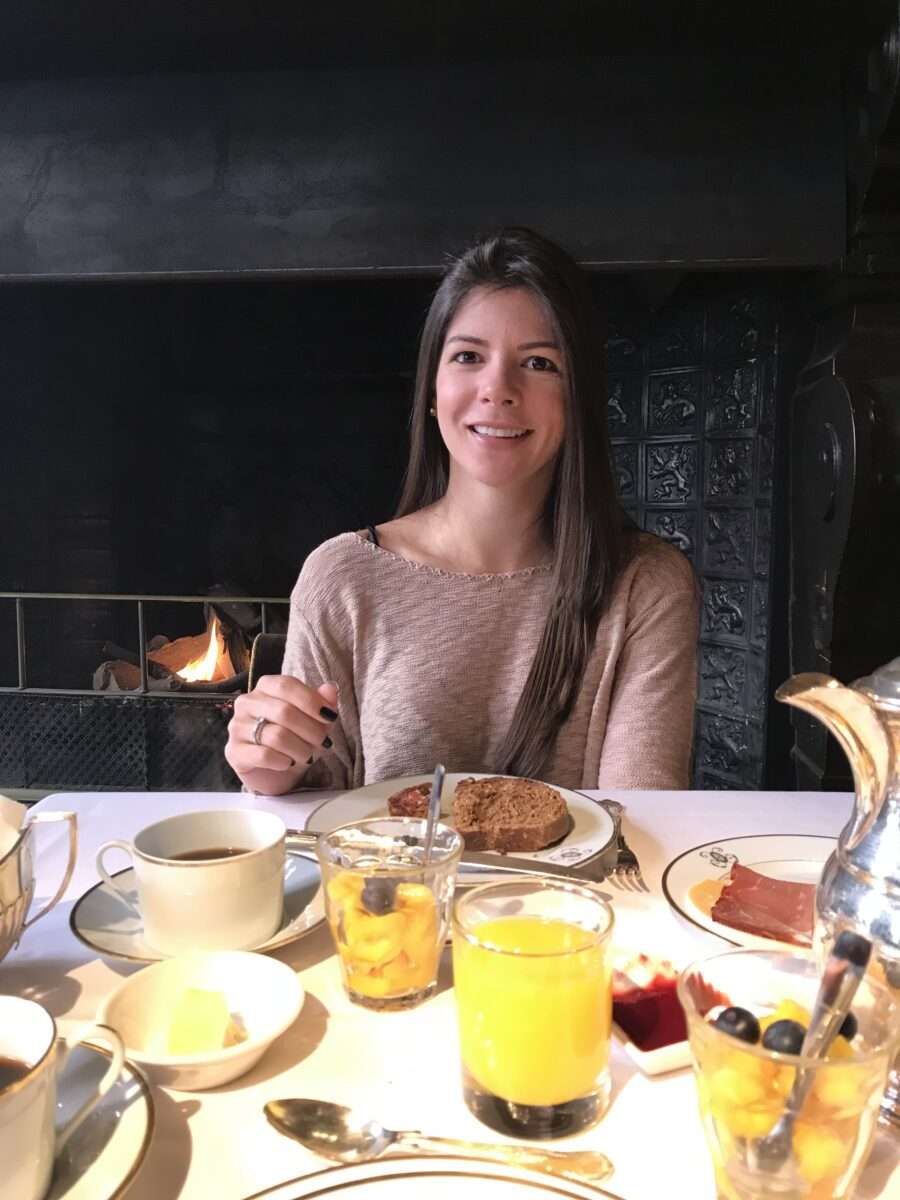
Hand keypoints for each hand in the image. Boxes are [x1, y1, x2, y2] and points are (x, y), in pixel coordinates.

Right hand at [225, 675, 338, 794]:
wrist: (277, 772)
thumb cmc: (296, 738)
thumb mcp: (315, 720)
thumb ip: (322, 702)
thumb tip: (331, 688)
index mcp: (266, 686)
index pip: (286, 685)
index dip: (311, 701)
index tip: (330, 717)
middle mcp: (247, 702)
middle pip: (284, 711)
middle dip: (311, 730)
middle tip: (323, 742)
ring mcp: (237, 726)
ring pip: (276, 736)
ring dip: (300, 749)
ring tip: (307, 756)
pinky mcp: (234, 751)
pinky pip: (264, 755)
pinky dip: (283, 761)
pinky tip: (288, 763)